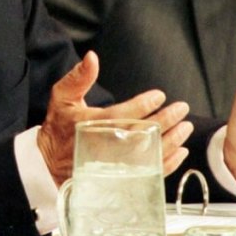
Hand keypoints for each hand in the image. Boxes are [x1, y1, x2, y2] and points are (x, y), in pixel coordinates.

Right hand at [37, 51, 193, 184]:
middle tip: (182, 108)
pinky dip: (168, 164)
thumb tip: (92, 57)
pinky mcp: (122, 178)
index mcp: (91, 126)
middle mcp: (105, 148)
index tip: (159, 95)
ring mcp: (115, 166)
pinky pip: (149, 174)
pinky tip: (181, 152)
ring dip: (172, 141)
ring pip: (150, 155)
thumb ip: (78, 77)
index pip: (122, 114)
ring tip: (186, 127)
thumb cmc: (59, 127)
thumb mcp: (63, 97)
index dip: (143, 105)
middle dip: (165, 120)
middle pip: (141, 135)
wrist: (49, 163)